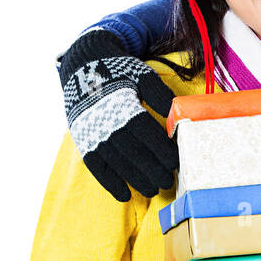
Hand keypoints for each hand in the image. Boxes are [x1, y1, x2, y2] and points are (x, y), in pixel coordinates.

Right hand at [58, 28, 177, 200]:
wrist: (83, 65)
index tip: (177, 163)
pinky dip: (109, 183)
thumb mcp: (141, 75)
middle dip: (153, 170)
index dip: (163, 151)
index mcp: (123, 106)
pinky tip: (124, 195)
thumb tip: (175, 114)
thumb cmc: (119, 71)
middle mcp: (107, 123)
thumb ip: (159, 94)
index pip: (147, 134)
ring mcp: (93, 134)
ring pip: (117, 164)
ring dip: (135, 180)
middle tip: (169, 182)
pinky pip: (96, 168)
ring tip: (152, 191)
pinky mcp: (84, 141)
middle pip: (133, 153)